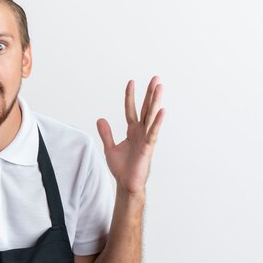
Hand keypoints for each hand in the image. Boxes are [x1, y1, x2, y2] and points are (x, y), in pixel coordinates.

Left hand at [97, 76, 165, 195]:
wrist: (126, 183)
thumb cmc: (121, 168)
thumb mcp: (110, 148)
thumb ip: (106, 133)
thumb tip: (100, 119)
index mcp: (132, 131)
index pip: (131, 110)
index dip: (130, 96)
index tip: (131, 82)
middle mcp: (141, 132)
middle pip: (146, 109)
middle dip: (150, 94)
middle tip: (156, 78)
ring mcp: (146, 138)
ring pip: (151, 116)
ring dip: (155, 101)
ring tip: (160, 87)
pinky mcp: (148, 147)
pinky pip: (153, 132)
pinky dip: (157, 122)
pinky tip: (161, 110)